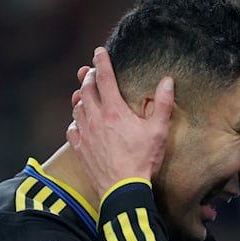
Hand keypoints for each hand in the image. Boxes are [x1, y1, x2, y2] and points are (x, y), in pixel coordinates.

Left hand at [67, 47, 173, 199]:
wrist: (123, 189)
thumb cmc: (143, 161)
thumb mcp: (159, 131)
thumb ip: (162, 104)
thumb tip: (167, 81)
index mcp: (115, 110)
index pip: (105, 78)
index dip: (102, 62)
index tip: (98, 51)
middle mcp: (96, 118)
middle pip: (87, 90)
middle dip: (88, 77)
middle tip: (90, 71)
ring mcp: (86, 134)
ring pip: (77, 108)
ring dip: (80, 97)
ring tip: (83, 93)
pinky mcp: (80, 149)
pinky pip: (72, 130)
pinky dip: (76, 121)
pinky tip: (79, 123)